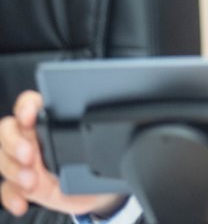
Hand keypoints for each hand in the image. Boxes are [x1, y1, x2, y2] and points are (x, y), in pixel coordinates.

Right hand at [0, 90, 123, 216]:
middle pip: (8, 130)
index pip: (30, 104)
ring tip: (32, 182)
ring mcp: (23, 161)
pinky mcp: (20, 185)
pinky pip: (6, 188)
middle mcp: (32, 138)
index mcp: (50, 121)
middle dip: (14, 143)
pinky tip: (22, 202)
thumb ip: (86, 137)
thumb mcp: (93, 146)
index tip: (30, 117)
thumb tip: (98, 134)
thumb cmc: (93, 162)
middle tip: (29, 156)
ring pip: (3, 159)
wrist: (94, 192)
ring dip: (14, 171)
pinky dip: (12, 196)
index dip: (26, 107)